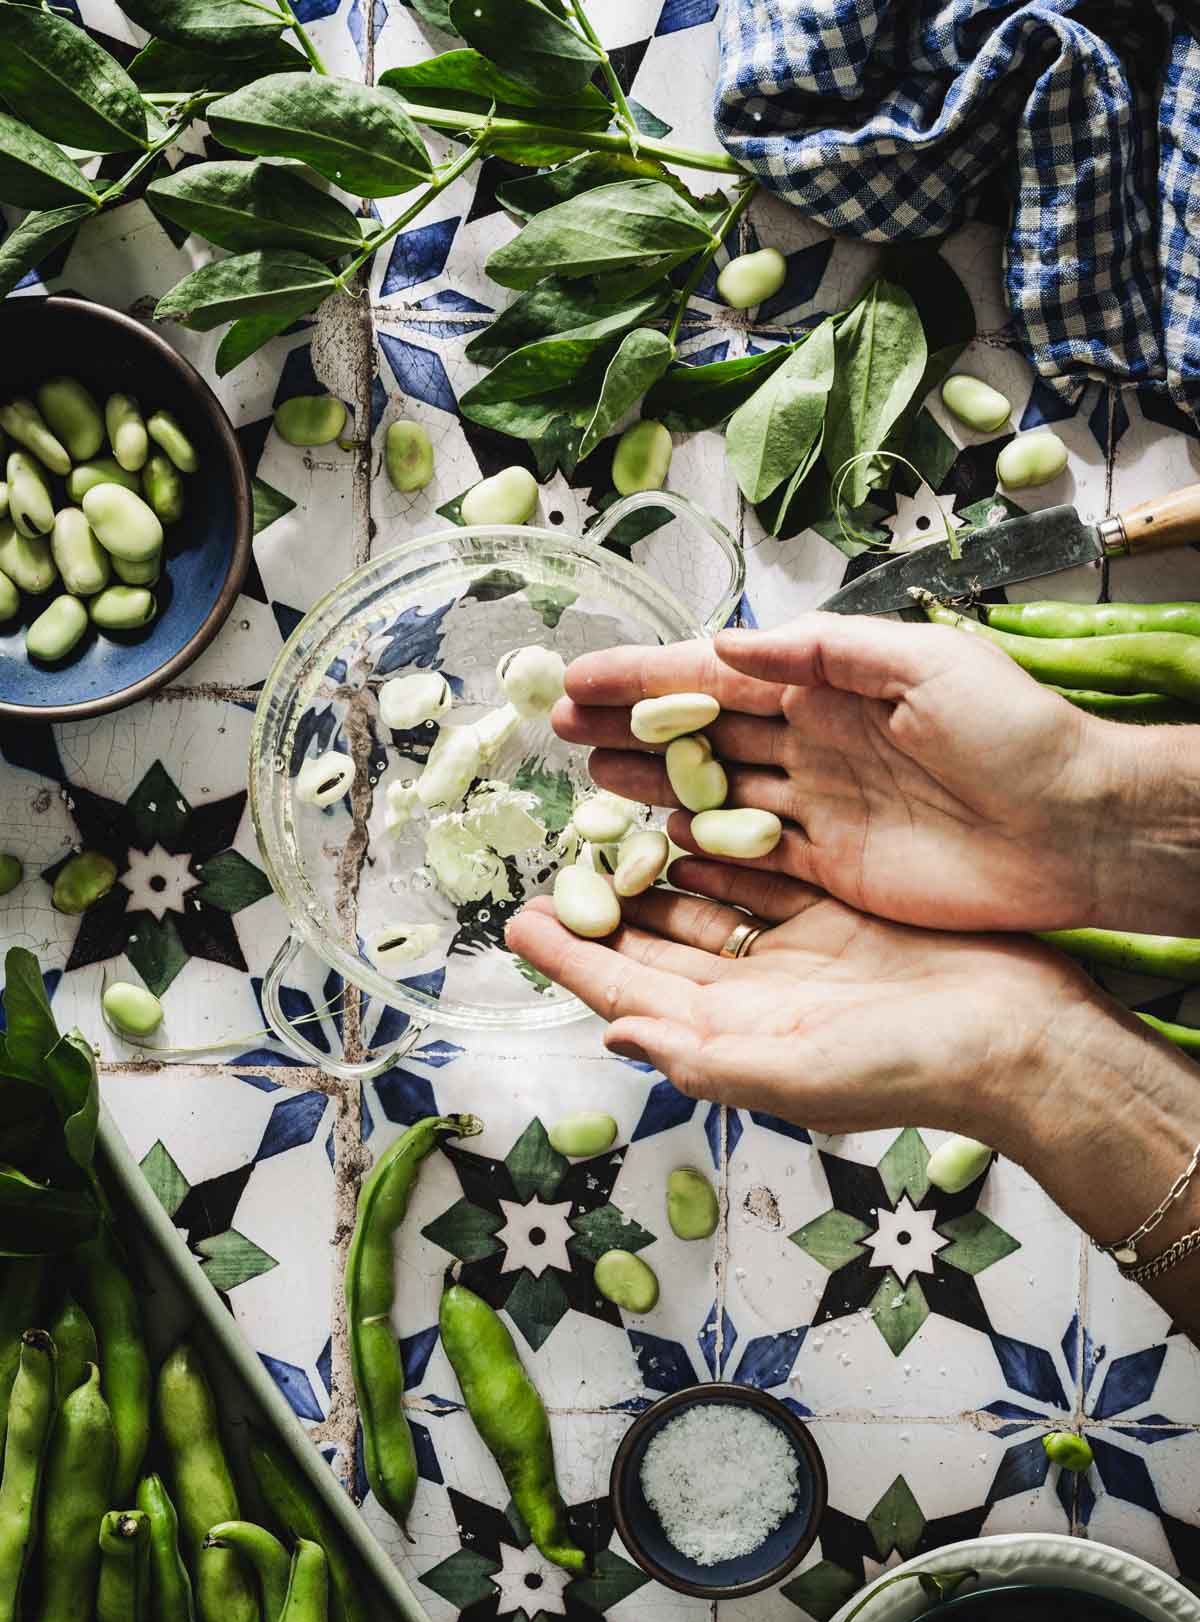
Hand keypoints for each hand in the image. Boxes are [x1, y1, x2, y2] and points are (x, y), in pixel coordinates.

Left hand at [508, 866, 1199, 1333]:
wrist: (1019, 1039)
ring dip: (656, 866)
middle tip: (554, 850)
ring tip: (607, 816)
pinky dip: (725, 843)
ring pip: (704, 900)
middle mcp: (752, 995)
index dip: (573, 958)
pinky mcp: (837, 914)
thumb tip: (614, 1033)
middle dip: (603, 903)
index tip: (520, 920)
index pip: (629, 991)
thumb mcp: (796, 1072)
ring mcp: (795, 953)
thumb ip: (701, 1055)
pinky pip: (763, 871)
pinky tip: (691, 811)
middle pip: (655, 943)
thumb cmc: (909, 1068)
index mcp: (730, 1034)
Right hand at [553, 614, 1129, 931]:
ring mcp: (820, 804)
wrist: (1074, 827)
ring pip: (715, 792)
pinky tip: (654, 845)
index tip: (577, 677)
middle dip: (631, 727)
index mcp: (831, 683)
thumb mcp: (927, 664)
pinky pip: (752, 855)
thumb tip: (730, 641)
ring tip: (590, 781)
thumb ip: (828, 651)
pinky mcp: (833, 865)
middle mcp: (815, 740)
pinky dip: (704, 851)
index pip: (718, 675)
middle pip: (701, 732)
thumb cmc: (1014, 732)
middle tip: (559, 729)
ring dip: (653, 786)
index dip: (645, 676)